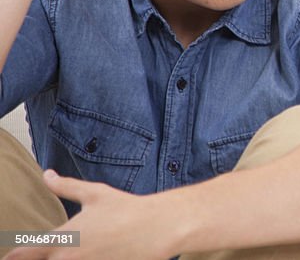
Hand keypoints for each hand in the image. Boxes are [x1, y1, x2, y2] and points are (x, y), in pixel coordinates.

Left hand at [5, 171, 174, 259]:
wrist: (159, 227)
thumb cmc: (127, 208)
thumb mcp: (95, 194)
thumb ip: (65, 187)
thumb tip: (47, 175)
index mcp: (62, 238)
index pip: (22, 253)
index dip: (15, 255)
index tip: (16, 253)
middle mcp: (68, 258)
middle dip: (45, 257)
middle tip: (59, 249)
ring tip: (78, 252)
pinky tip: (97, 255)